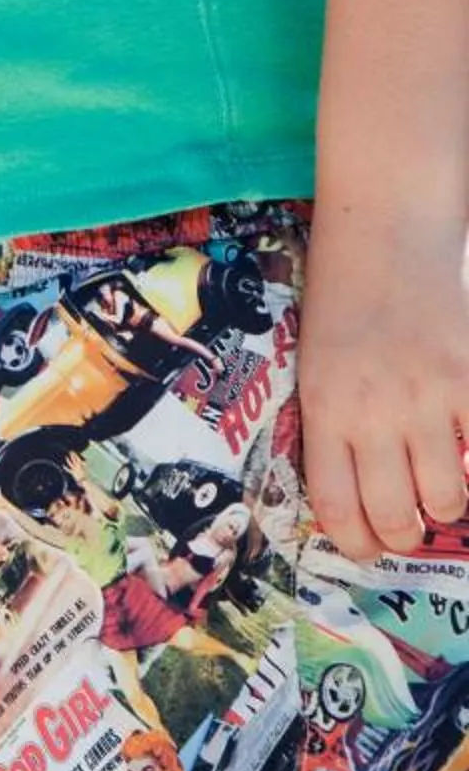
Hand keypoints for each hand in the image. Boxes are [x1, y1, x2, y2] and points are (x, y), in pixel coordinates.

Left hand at [299, 206, 468, 557]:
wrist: (386, 225)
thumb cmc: (343, 294)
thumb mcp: (318, 360)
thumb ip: (336, 424)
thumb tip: (359, 497)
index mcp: (324, 406)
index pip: (339, 509)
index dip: (358, 544)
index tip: (369, 545)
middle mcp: (373, 409)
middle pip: (396, 517)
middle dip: (405, 532)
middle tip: (409, 519)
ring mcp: (427, 395)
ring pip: (449, 497)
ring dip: (448, 499)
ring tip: (442, 477)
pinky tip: (466, 445)